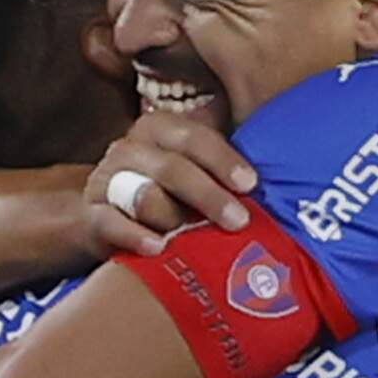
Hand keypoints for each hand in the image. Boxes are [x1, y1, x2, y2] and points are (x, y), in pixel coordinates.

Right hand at [84, 106, 257, 253]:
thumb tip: (286, 179)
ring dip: (174, 217)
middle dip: (209, 195)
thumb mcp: (194, 175)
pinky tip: (158, 247)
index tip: (250, 184)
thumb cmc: (171, 197)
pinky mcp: (91, 216)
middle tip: (239, 221)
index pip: (193, 136)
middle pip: (172, 167)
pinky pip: (111, 223)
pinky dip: (135, 235)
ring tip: (196, 238)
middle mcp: (130, 149)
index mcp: (159, 130)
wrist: (110, 221)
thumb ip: (224, 172)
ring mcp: (108, 181)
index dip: (222, 159)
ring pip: (144, 195)